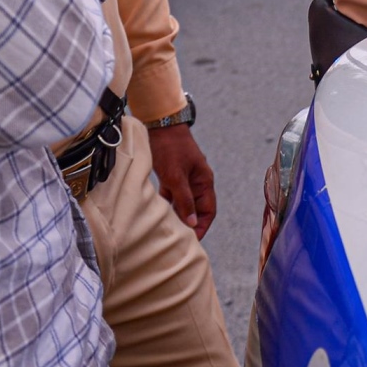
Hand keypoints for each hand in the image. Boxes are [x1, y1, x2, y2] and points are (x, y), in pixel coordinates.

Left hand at [146, 121, 215, 239]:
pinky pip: (172, 197)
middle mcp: (197, 182)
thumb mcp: (176, 176)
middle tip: (178, 240)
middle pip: (196, 209)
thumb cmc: (171, 148)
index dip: (202, 226)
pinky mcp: (171, 177)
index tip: (192, 241)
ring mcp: (184, 179)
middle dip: (190, 225)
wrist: (159, 125)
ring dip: (178, 216)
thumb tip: (192, 223)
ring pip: (183, 204)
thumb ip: (184, 200)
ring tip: (168, 231)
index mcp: (204, 181)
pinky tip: (158, 215)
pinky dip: (167, 206)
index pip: (208, 211)